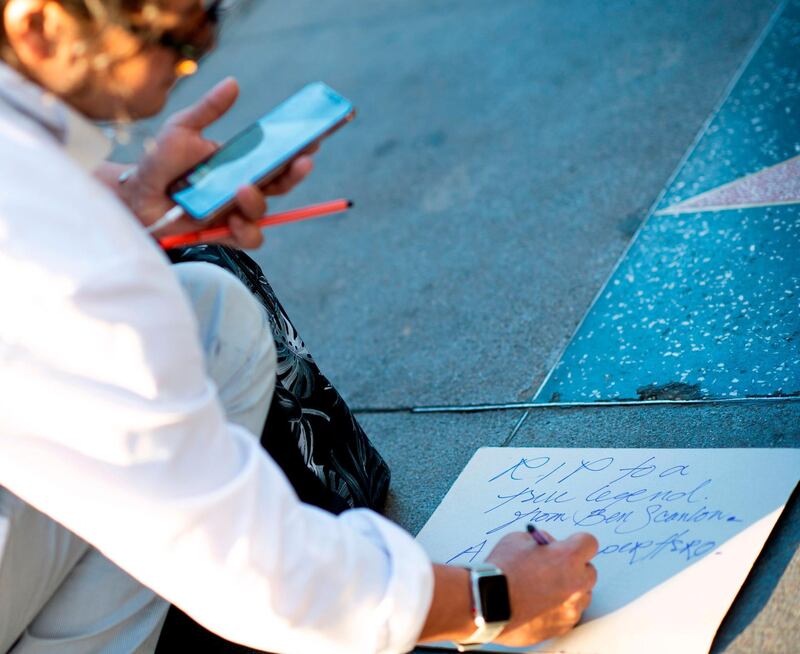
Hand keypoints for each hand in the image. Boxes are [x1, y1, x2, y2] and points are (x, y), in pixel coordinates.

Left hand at [122, 77, 314, 248]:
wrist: (136, 197)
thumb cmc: (159, 162)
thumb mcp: (182, 128)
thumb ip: (209, 109)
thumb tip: (233, 83)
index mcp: (241, 164)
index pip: (277, 159)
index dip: (298, 150)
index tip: (313, 137)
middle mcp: (243, 189)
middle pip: (281, 185)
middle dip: (296, 173)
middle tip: (302, 161)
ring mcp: (236, 213)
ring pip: (265, 212)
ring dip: (258, 202)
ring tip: (243, 190)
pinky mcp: (224, 234)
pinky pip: (248, 238)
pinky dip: (245, 230)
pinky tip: (233, 219)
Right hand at [487, 531, 597, 646]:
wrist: (487, 604)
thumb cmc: (501, 573)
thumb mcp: (517, 540)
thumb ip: (539, 542)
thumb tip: (546, 546)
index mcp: (568, 557)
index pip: (589, 543)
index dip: (577, 542)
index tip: (568, 545)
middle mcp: (576, 583)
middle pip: (589, 571)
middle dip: (574, 568)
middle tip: (553, 567)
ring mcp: (571, 608)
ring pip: (581, 595)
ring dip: (569, 590)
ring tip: (544, 589)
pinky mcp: (562, 626)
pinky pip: (569, 614)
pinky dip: (559, 609)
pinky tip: (540, 604)